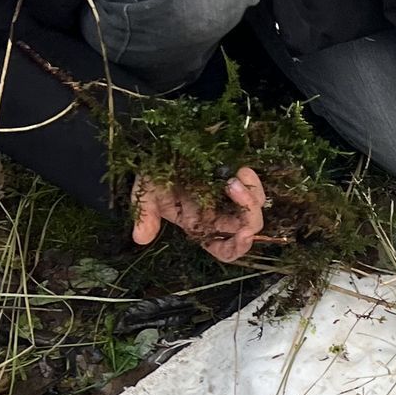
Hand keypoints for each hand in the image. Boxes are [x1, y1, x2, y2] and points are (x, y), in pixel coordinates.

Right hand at [132, 167, 267, 263]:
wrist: (163, 145)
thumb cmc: (155, 173)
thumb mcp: (146, 193)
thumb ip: (146, 214)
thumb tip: (140, 238)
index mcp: (200, 227)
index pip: (225, 249)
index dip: (237, 248)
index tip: (243, 235)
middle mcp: (219, 215)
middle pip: (248, 228)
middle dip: (250, 216)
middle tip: (235, 195)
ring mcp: (230, 197)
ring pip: (256, 206)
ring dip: (250, 197)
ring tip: (233, 179)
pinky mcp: (238, 178)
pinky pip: (254, 186)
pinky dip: (253, 181)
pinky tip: (241, 170)